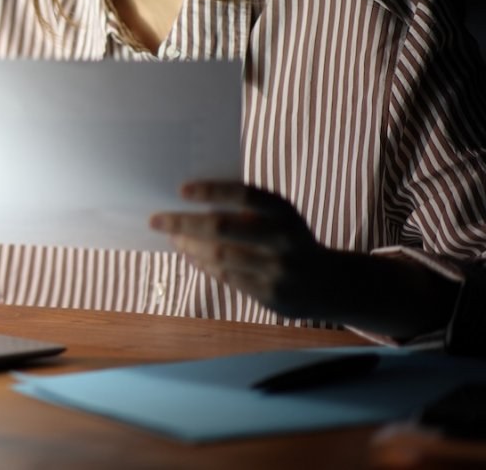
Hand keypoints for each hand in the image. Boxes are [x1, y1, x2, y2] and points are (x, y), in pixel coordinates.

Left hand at [148, 180, 334, 319]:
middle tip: (156, 220)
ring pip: (219, 256)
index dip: (212, 190)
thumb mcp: (279, 217)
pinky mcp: (270, 296)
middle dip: (183, 223)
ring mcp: (278, 270)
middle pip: (222, 228)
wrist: (329, 283)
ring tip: (172, 238)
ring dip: (188, 246)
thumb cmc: (289, 239)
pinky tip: (190, 255)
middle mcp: (283, 239)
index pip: (244, 194)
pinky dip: (203, 265)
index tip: (180, 190)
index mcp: (284, 212)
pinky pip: (226, 277)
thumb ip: (245, 209)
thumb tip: (189, 203)